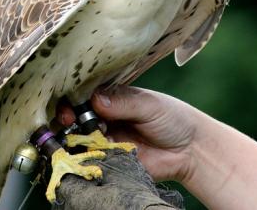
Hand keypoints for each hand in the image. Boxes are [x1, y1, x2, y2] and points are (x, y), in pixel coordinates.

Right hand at [56, 85, 196, 182]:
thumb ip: (123, 102)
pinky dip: (86, 157)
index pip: (83, 95)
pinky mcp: (110, 160)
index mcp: (111, 98)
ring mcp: (105, 140)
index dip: (71, 100)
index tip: (69, 107)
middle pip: (75, 117)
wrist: (190, 150)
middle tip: (68, 122)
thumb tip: (96, 100)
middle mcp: (104, 118)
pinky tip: (90, 154)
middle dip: (66, 119)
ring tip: (82, 138)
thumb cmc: (172, 119)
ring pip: (79, 139)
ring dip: (75, 139)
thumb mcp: (148, 104)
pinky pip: (91, 159)